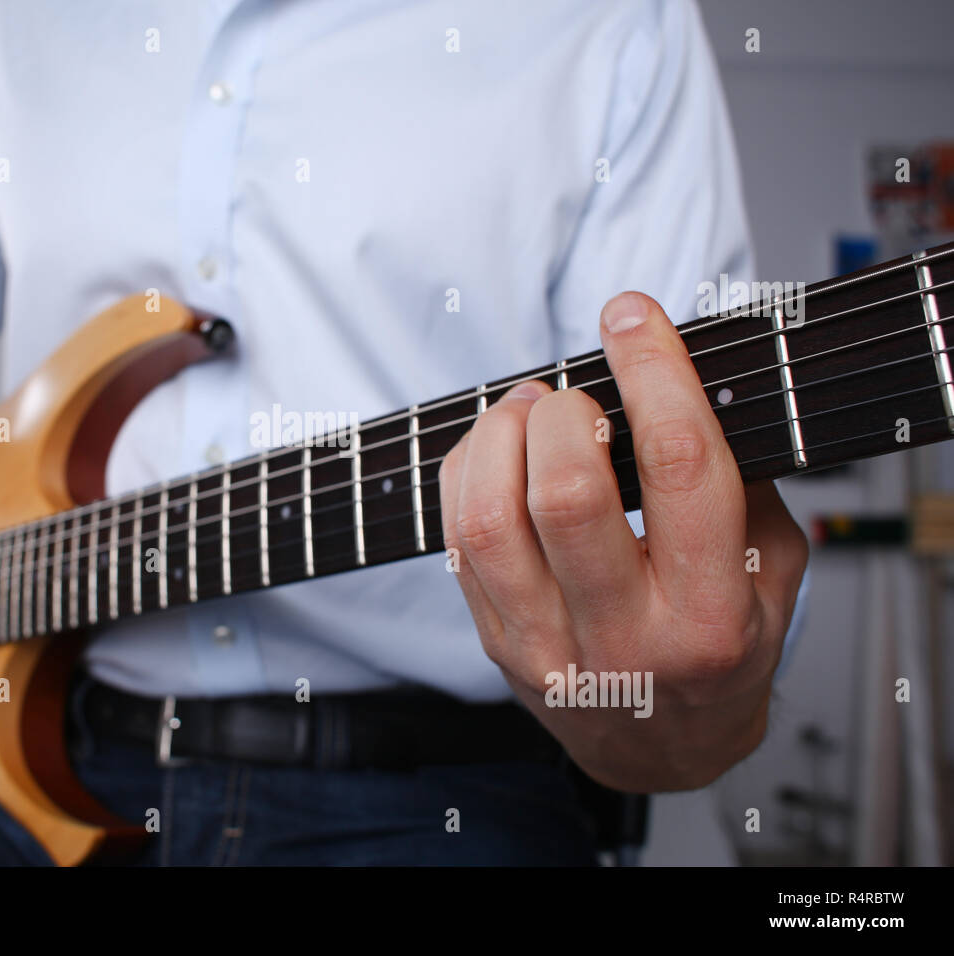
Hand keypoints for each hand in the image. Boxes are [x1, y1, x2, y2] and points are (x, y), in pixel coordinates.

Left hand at [439, 292, 807, 791]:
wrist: (661, 747)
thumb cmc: (722, 648)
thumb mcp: (773, 573)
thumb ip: (745, 486)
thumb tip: (686, 382)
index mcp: (710, 615)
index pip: (679, 466)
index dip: (653, 371)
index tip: (632, 316)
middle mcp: (625, 638)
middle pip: (566, 494)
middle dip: (562, 412)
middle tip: (573, 392)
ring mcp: (548, 646)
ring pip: (488, 521)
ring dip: (496, 437)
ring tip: (524, 409)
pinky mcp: (495, 642)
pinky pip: (457, 542)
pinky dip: (465, 473)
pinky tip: (493, 450)